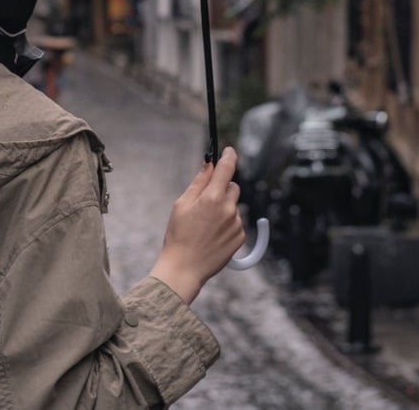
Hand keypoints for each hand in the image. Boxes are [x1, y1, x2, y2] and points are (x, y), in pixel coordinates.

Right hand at [149, 147, 245, 303]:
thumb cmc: (178, 235)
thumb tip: (208, 165)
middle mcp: (228, 209)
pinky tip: (212, 235)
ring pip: (233, 206)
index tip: (229, 150)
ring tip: (205, 225)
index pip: (226, 169)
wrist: (185, 268)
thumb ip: (198, 183)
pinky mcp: (240, 237)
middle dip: (222, 188)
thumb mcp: (182, 204)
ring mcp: (236, 224)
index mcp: (212, 198)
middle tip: (205, 201)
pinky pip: (236, 222)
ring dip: (223, 208)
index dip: (229, 156)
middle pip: (232, 187)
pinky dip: (227, 224)